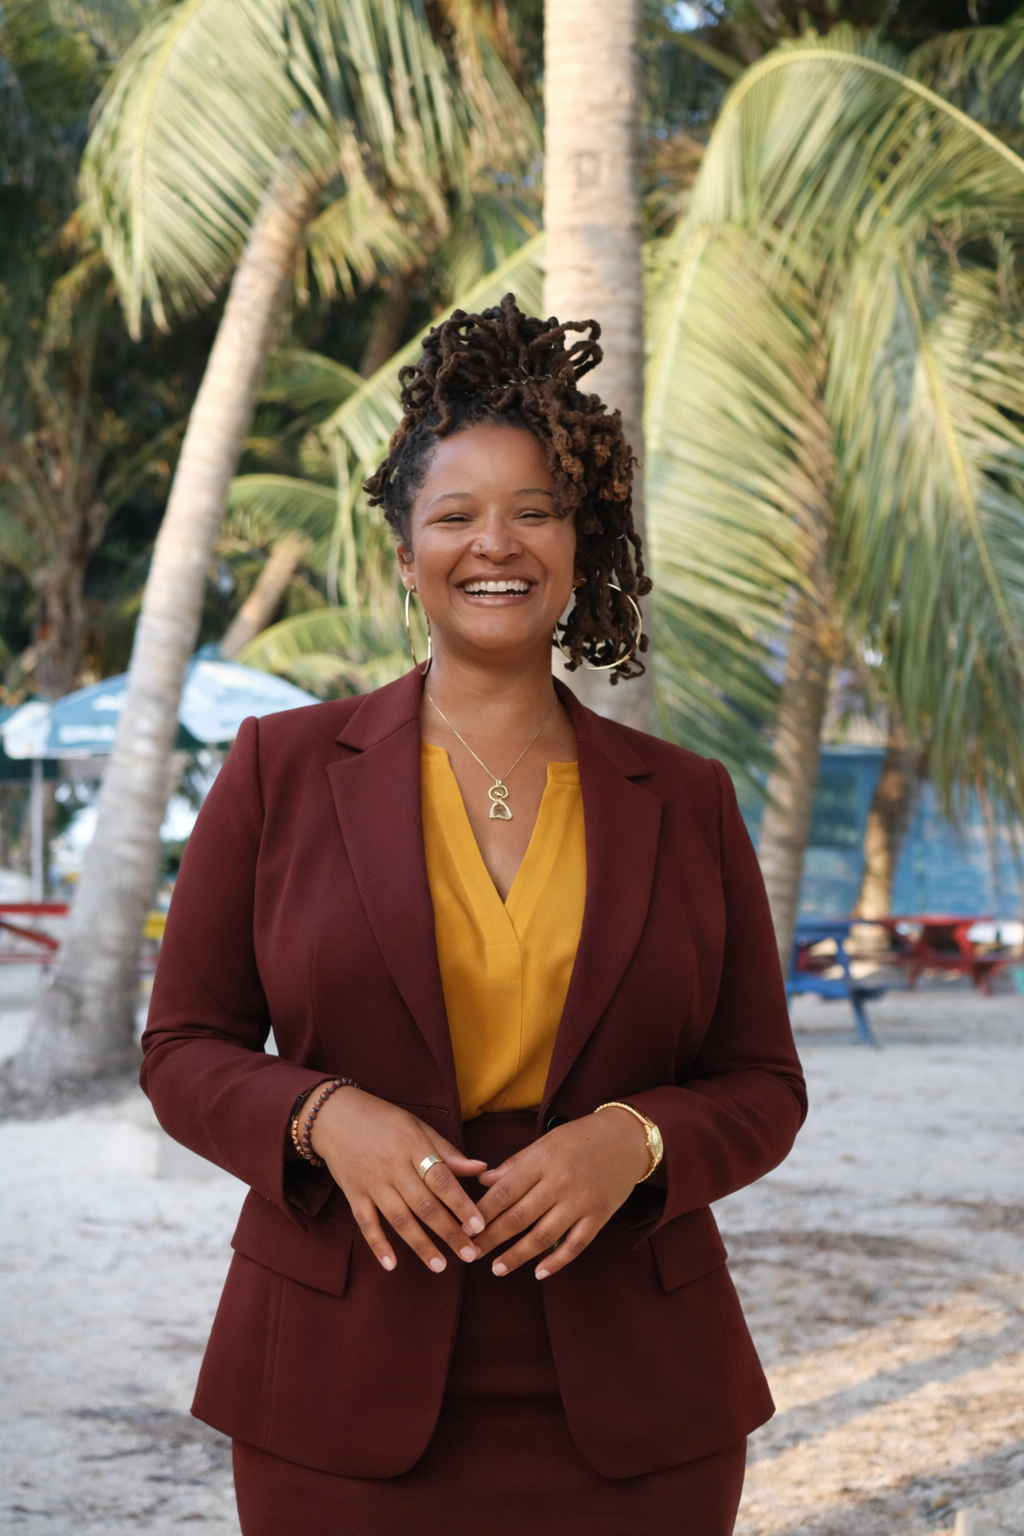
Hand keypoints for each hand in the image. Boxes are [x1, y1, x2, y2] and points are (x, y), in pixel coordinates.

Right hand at [302, 1084, 487, 1273]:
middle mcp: (393, 1166)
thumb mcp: (418, 1127)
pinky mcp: (353, 1193)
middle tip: (469, 1254)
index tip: (479, 1226)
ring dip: (421, 1245)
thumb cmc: (384, 1120)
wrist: (335, 1115)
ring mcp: (371, 1182)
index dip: (461, 1204)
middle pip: (424, 1204)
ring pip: (399, 1219)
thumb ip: (448, 1152)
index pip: (442, 1180)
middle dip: (449, 1232)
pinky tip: (392, 1265)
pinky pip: (366, 1223)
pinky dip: (378, 1245)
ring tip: (440, 1266)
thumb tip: (482, 1168)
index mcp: (414, 1146)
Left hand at [472, 1107, 651, 1278]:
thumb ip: (514, 1164)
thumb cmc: (580, 1137)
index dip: (481, 1214)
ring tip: (497, 1269)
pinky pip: (575, 1245)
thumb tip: (483, 1182)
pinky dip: (556, 1262)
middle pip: (518, 1217)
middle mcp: (559, 1182)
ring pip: (543, 1236)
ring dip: (517, 1256)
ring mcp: (580, 1202)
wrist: (627, 1138)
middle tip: (471, 1254)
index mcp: (542, 1161)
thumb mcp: (544, 1142)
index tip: (463, 1229)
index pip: (504, 1192)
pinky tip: (539, 1272)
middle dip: (491, 1239)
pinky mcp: (599, 1216)